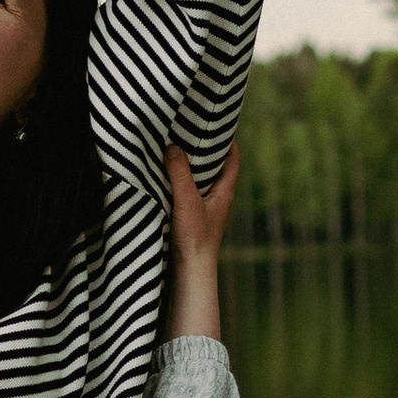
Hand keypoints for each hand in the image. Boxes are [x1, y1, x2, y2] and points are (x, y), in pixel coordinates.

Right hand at [167, 141, 237, 340]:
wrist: (191, 272)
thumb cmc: (195, 238)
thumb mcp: (187, 201)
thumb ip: (180, 174)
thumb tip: (172, 146)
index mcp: (225, 193)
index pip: (233, 160)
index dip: (229, 142)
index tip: (219, 125)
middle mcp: (218, 200)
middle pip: (216, 168)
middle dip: (205, 151)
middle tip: (191, 132)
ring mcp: (205, 211)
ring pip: (201, 182)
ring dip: (190, 168)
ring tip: (175, 150)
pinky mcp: (191, 221)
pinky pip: (188, 194)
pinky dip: (180, 184)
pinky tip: (164, 179)